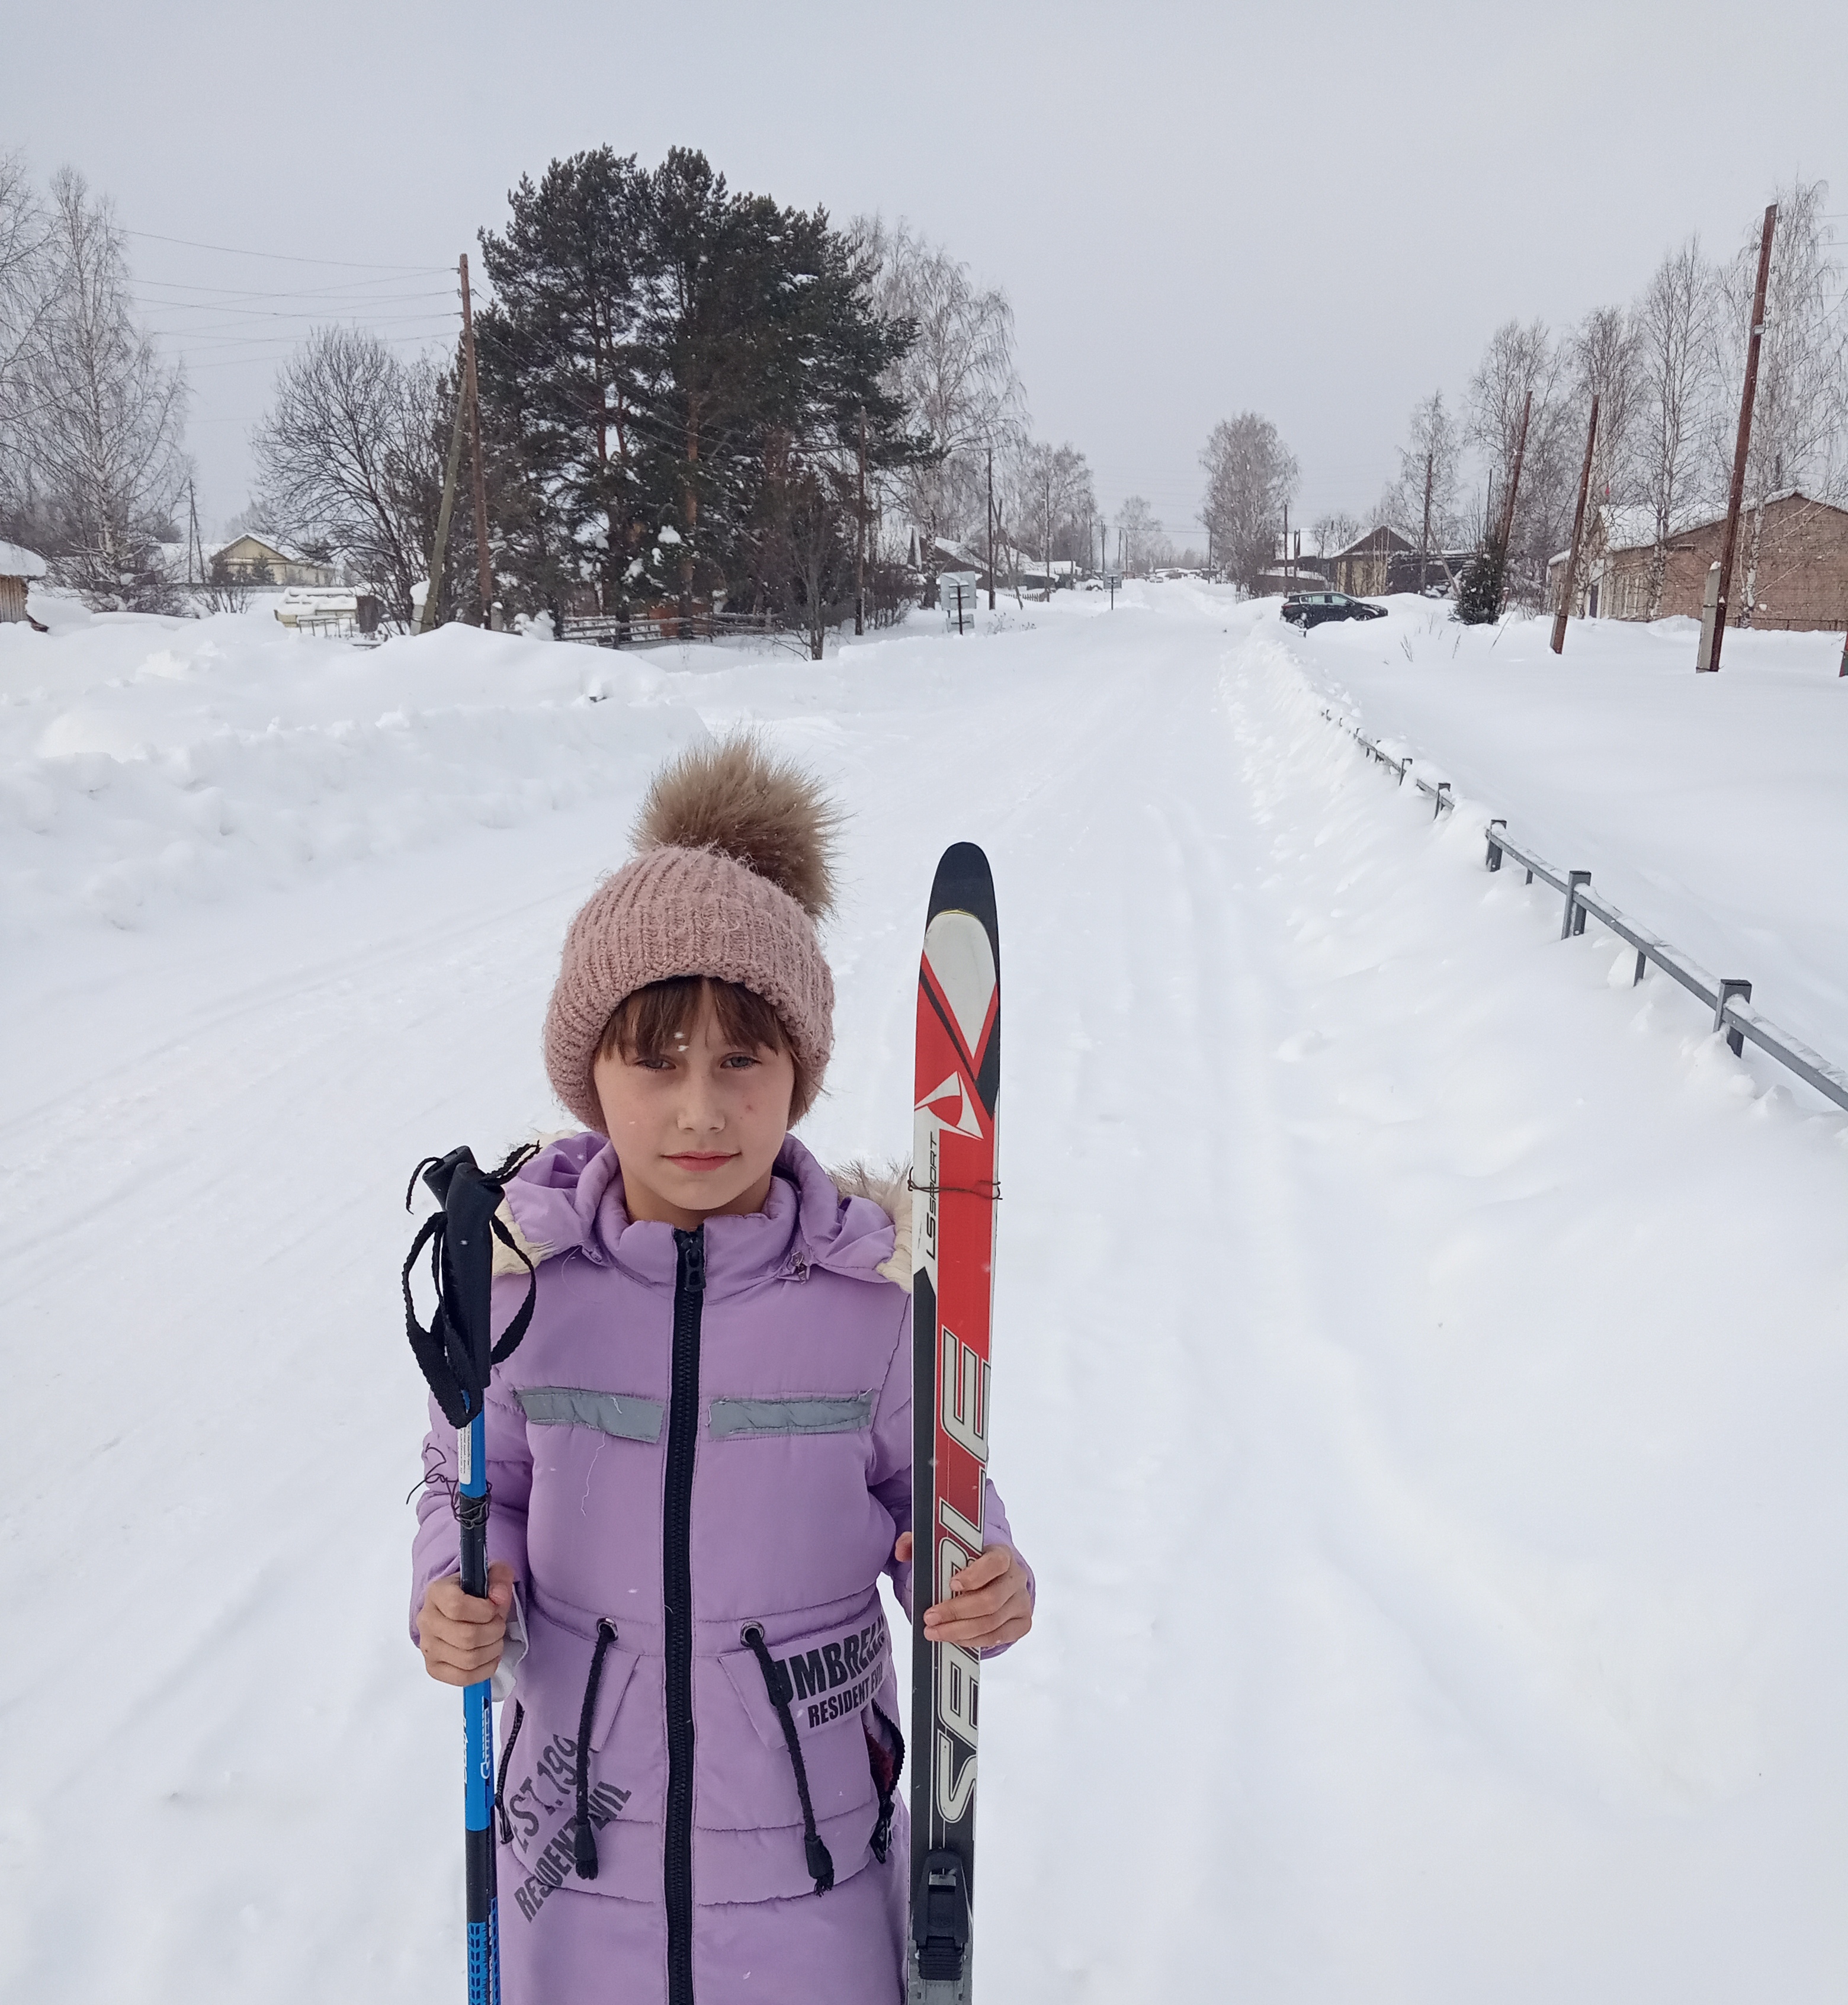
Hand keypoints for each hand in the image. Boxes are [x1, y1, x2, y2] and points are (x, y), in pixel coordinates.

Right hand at [417, 1560, 514, 1686]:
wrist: (457, 1609)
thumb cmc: (474, 1593)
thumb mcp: (490, 1575)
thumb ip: (499, 1577)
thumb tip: (498, 1597)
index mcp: (436, 1593)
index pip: (457, 1606)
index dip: (484, 1610)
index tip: (494, 1608)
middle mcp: (427, 1621)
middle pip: (466, 1636)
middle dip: (493, 1632)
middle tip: (499, 1625)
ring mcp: (428, 1647)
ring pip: (467, 1659)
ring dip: (492, 1651)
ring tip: (496, 1640)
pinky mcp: (433, 1668)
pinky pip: (463, 1678)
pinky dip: (484, 1670)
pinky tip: (490, 1657)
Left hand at [894, 1533, 1032, 1651]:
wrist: (995, 1579)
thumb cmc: (968, 1564)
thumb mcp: (947, 1549)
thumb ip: (921, 1543)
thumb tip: (902, 1549)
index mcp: (1001, 1554)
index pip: (995, 1563)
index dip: (976, 1575)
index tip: (952, 1583)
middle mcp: (1015, 1578)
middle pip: (991, 1600)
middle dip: (957, 1612)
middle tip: (930, 1617)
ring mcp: (1021, 1602)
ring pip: (992, 1623)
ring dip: (960, 1631)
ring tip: (934, 1632)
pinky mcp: (1022, 1623)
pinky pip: (998, 1637)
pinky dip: (974, 1641)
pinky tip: (955, 1639)